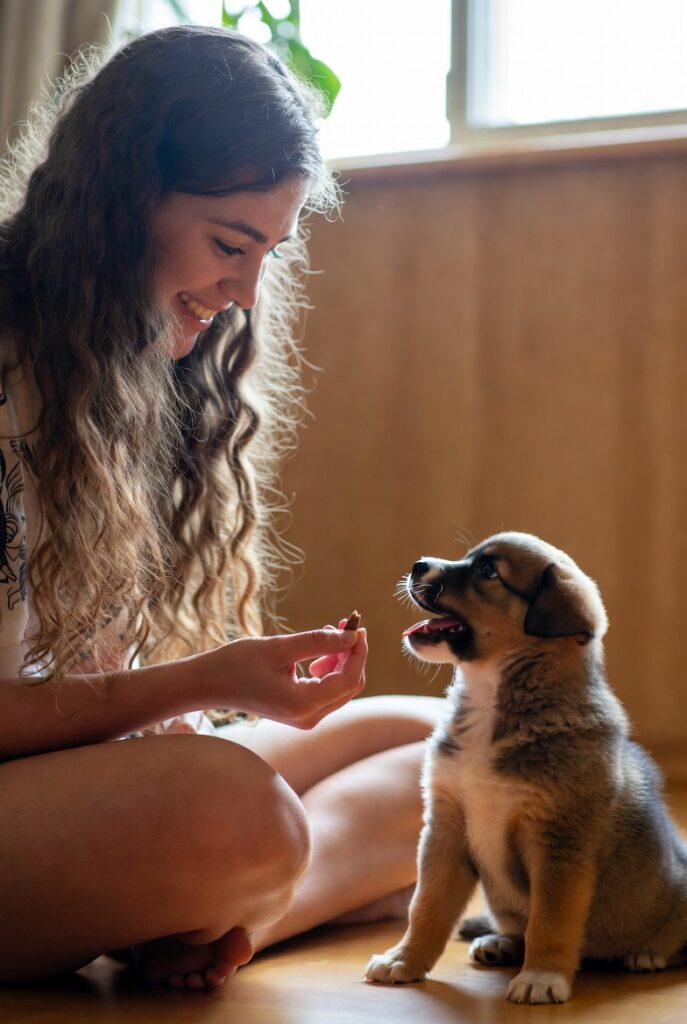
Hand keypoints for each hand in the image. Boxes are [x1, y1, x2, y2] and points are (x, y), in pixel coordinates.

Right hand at [205, 626, 366, 728]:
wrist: (208, 684)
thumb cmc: (238, 663)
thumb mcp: (279, 647)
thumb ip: (318, 642)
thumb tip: (352, 636)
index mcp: (303, 704)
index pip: (349, 680)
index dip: (358, 652)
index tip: (357, 626)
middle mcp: (308, 718)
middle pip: (349, 686)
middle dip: (351, 654)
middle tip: (344, 624)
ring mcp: (304, 719)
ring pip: (340, 688)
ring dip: (340, 661)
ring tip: (327, 635)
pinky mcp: (299, 713)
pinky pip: (326, 692)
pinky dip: (329, 670)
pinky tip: (317, 655)